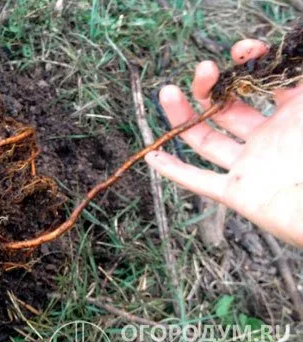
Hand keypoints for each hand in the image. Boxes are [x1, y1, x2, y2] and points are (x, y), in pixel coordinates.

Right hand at [145, 39, 302, 246]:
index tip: (241, 51)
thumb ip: (299, 77)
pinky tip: (152, 156)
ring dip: (183, 117)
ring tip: (167, 92)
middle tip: (204, 69)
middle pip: (225, 110)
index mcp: (288, 118)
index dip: (248, 64)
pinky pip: (200, 182)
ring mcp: (248, 167)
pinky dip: (175, 171)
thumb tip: (290, 49)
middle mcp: (264, 141)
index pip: (259, 85)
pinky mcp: (236, 193)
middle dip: (209, 87)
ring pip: (206, 141)